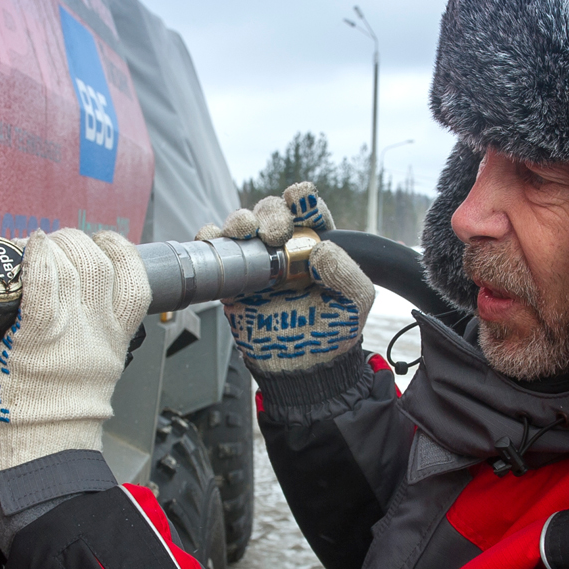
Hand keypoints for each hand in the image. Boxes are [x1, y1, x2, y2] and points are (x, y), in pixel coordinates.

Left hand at [0, 228, 149, 474]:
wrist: (48, 445)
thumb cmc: (64, 414)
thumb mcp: (99, 369)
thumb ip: (95, 336)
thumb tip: (75, 310)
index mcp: (116, 335)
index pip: (135, 278)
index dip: (119, 250)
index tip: (102, 244)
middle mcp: (98, 326)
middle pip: (100, 261)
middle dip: (78, 242)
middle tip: (57, 246)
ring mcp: (70, 327)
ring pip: (74, 262)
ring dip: (55, 245)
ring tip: (38, 247)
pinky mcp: (37, 332)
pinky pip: (43, 281)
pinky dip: (36, 258)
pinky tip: (27, 247)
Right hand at [197, 183, 374, 375]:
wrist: (304, 369)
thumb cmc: (334, 332)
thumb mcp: (356, 302)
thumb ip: (347, 273)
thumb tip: (323, 250)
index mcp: (317, 246)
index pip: (309, 211)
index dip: (303, 200)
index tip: (299, 199)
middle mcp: (286, 249)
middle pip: (272, 212)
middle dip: (271, 213)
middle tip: (275, 232)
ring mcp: (258, 263)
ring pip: (243, 226)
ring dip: (241, 220)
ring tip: (244, 231)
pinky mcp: (234, 281)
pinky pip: (218, 254)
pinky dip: (212, 239)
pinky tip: (215, 238)